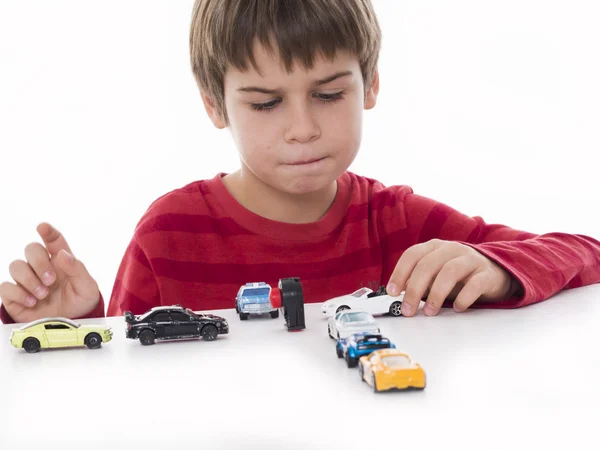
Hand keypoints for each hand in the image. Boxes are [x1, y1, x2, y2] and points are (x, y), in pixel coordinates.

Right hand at [0, 223, 99, 322]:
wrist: (70, 325)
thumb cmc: (80, 302)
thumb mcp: (87, 287)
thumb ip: (77, 269)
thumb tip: (63, 254)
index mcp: (61, 261)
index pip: (54, 240)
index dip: (48, 232)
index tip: (42, 227)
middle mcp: (42, 267)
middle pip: (31, 249)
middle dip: (39, 263)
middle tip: (50, 280)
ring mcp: (27, 280)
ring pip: (16, 266)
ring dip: (29, 280)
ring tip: (42, 295)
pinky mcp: (15, 296)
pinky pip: (5, 287)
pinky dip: (18, 293)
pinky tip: (31, 302)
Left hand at [386, 239, 515, 316]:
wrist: (496, 272)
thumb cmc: (459, 275)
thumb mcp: (435, 274)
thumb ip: (418, 281)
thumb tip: (398, 294)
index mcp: (435, 247)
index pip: (412, 255)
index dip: (400, 273)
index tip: (392, 292)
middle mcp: (451, 249)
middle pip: (428, 264)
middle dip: (415, 289)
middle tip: (408, 309)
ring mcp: (470, 259)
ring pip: (450, 272)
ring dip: (436, 294)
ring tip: (430, 312)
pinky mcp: (487, 273)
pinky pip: (475, 284)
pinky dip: (464, 297)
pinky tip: (457, 307)